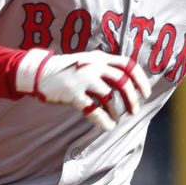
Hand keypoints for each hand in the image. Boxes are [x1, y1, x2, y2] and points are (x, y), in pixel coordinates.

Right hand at [15, 49, 150, 130]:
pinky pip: (93, 110)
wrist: (40, 73)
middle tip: (134, 111)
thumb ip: (105, 69)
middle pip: (122, 82)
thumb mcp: (87, 62)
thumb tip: (127, 83)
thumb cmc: (67, 71)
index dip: (141, 79)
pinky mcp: (73, 94)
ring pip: (109, 97)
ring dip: (116, 112)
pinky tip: (107, 126)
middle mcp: (93, 66)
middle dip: (132, 99)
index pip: (128, 65)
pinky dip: (103, 120)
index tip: (145, 93)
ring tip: (116, 120)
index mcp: (100, 58)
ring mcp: (83, 80)